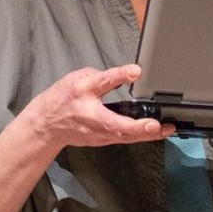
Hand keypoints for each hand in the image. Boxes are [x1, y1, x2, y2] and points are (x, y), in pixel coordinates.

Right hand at [23, 64, 175, 149]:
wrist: (46, 124)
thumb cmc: (61, 99)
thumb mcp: (77, 78)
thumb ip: (99, 76)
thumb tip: (123, 76)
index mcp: (83, 91)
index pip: (103, 82)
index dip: (120, 75)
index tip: (136, 71)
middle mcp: (91, 114)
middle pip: (117, 122)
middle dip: (138, 126)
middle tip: (157, 125)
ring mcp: (96, 131)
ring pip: (124, 136)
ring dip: (146, 134)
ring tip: (166, 129)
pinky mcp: (102, 140)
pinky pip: (124, 138)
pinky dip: (140, 137)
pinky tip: (155, 133)